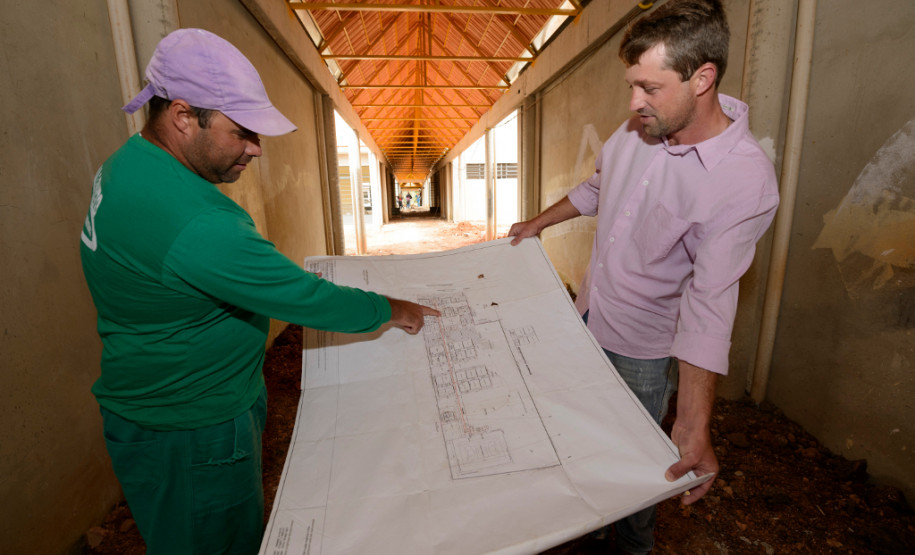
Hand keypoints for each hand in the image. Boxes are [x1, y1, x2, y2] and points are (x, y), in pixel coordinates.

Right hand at [387, 298, 440, 333]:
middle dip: (413, 325)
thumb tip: (406, 319)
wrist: (394, 309)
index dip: (433, 312)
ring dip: (409, 327)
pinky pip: (414, 331)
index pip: (427, 310)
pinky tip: (404, 324)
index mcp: (416, 307)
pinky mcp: (417, 322)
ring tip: (403, 321)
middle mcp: (419, 311)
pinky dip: (408, 330)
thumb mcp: (404, 309)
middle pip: (420, 323)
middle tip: (404, 321)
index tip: (439, 314)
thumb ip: (409, 313)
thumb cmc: (395, 308)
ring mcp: (419, 317)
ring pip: (417, 328)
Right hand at [506, 219, 540, 245]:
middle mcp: (516, 229)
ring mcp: (520, 232)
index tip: (510, 246)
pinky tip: (523, 244)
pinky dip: (522, 241)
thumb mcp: (523, 234)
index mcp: (514, 228)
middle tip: (515, 247)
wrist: (538, 225)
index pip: (509, 236)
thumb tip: (512, 243)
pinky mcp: (523, 234)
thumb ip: (517, 239)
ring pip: (517, 239)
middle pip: (513, 238)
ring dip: (519, 242)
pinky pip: (521, 239)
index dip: (510, 241)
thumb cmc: (531, 226)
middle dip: (515, 242)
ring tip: (520, 245)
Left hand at [665, 360, 718, 503]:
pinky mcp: (681, 456)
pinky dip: (669, 470)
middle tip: (670, 495)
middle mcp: (701, 467)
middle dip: (681, 488)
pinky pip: (675, 467)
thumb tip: (670, 479)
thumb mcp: (691, 458)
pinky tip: (661, 475)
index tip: (684, 502)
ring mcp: (690, 462)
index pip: (702, 488)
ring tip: (664, 487)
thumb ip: (681, 470)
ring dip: (674, 479)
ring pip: (681, 475)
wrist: (690, 421)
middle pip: (690, 483)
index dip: (694, 496)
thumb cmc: (697, 439)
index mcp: (709, 470)